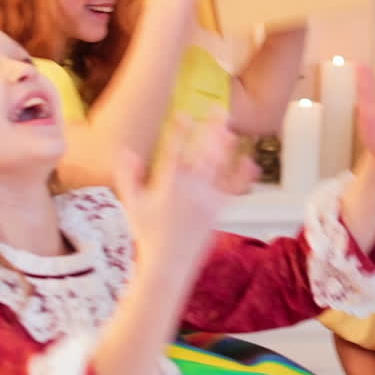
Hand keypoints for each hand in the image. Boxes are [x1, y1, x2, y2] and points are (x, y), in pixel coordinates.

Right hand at [112, 113, 255, 257]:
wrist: (167, 264)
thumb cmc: (147, 234)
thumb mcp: (132, 204)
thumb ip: (128, 176)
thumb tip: (125, 151)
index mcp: (166, 185)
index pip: (173, 151)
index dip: (179, 130)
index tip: (184, 114)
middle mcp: (188, 190)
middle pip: (202, 154)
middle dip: (211, 131)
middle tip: (219, 110)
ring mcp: (205, 201)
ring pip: (218, 168)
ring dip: (225, 147)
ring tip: (231, 130)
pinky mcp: (217, 212)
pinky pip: (232, 190)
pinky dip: (241, 175)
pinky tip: (250, 162)